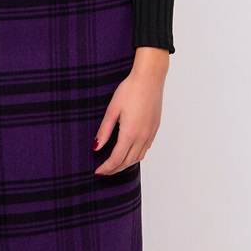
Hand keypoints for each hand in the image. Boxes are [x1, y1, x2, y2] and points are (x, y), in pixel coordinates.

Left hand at [93, 47, 168, 174]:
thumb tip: (96, 148)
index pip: (117, 159)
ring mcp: (150, 133)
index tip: (98, 172)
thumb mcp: (112, 109)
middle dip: (115, 169)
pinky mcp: (155, 128)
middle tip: (104, 171)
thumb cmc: (130, 90)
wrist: (150, 78)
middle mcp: (142, 137)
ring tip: (114, 164)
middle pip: (128, 162)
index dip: (107, 168)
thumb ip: (104, 131)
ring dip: (126, 164)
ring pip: (138, 157)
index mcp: (130, 133)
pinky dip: (136, 155)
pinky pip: (145, 149)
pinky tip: (129, 151)